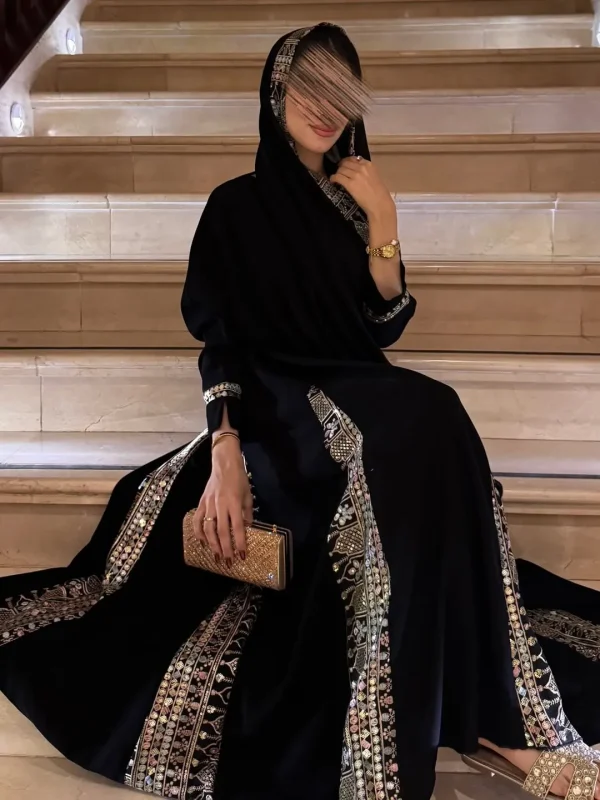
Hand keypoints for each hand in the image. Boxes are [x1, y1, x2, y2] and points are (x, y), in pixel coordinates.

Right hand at [193, 439, 253, 564]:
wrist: (224, 464)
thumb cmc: (239, 479)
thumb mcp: (248, 495)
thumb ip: (247, 513)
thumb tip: (247, 528)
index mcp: (234, 503)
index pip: (237, 528)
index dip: (239, 543)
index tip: (242, 556)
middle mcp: (220, 505)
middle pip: (221, 532)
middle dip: (225, 549)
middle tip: (228, 562)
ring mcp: (209, 504)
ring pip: (208, 529)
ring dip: (212, 545)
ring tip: (217, 556)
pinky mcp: (201, 502)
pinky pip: (197, 520)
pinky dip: (198, 532)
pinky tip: (202, 542)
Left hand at [330, 157, 394, 219]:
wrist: (380, 204)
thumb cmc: (380, 194)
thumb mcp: (375, 177)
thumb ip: (366, 172)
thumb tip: (356, 170)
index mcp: (369, 165)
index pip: (354, 159)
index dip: (348, 162)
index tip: (345, 166)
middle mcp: (362, 167)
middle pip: (346, 163)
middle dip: (341, 167)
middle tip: (339, 172)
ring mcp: (355, 175)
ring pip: (341, 169)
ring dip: (337, 173)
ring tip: (336, 178)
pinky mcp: (350, 184)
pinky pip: (338, 177)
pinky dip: (333, 178)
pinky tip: (333, 181)